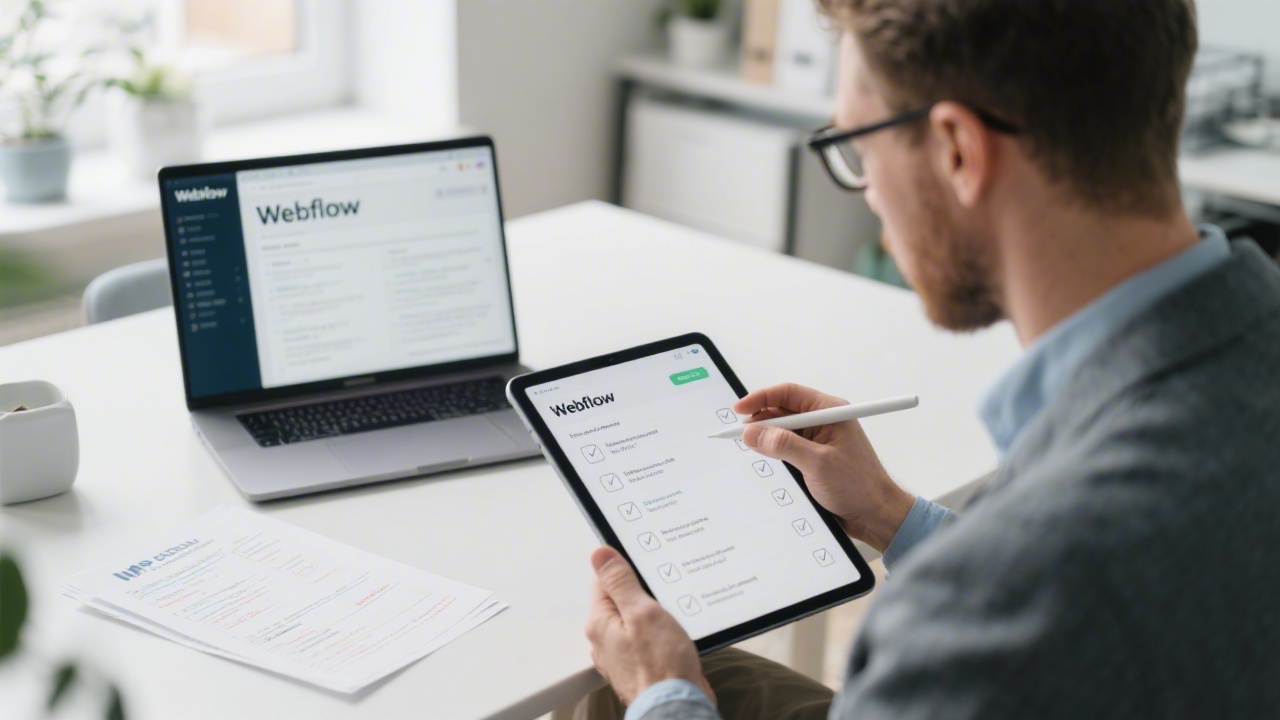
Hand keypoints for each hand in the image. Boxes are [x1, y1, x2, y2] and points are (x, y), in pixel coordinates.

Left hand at [585, 546, 713, 705]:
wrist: (677, 708)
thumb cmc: (661, 665)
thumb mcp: (642, 612)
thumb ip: (620, 582)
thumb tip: (599, 554)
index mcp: (600, 623)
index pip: (604, 581)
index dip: (625, 569)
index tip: (645, 565)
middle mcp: (605, 640)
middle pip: (619, 602)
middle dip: (640, 592)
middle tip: (663, 590)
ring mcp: (621, 656)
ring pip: (634, 622)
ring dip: (651, 614)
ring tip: (671, 612)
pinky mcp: (639, 666)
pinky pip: (645, 640)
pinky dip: (657, 633)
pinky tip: (673, 634)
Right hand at [734, 383, 914, 552]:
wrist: (875, 515)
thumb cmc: (858, 486)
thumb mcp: (817, 464)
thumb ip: (783, 445)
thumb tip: (752, 432)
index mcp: (830, 412)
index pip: (789, 394)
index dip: (761, 398)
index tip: (739, 409)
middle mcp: (823, 421)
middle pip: (783, 410)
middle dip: (760, 419)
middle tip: (740, 434)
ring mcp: (818, 440)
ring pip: (782, 430)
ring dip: (766, 436)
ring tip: (749, 446)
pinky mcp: (813, 457)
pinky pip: (787, 447)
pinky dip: (773, 450)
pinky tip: (764, 458)